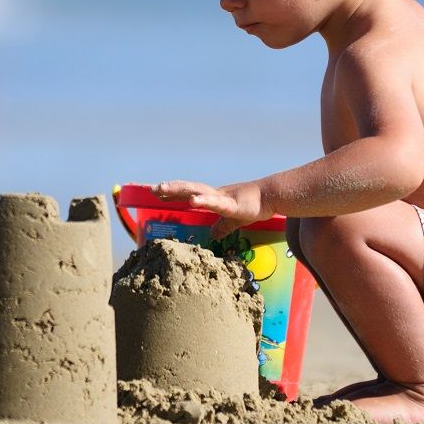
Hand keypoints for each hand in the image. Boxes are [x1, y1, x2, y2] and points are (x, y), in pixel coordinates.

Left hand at [154, 180, 269, 239]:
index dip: (173, 192)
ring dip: (179, 189)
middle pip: (187, 188)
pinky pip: (216, 202)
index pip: (188, 193)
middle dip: (170, 188)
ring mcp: (222, 197)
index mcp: (213, 197)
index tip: (155, 192)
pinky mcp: (232, 204)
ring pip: (196, 190)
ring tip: (163, 188)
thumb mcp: (234, 219)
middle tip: (152, 188)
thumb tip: (214, 235)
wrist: (271, 197)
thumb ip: (222, 226)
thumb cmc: (253, 205)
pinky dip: (204, 200)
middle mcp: (214, 193)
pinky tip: (193, 199)